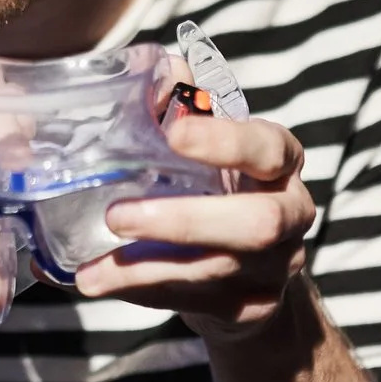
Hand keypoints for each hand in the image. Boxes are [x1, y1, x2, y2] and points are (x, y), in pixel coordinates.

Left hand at [72, 111, 314, 337]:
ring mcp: (275, 268)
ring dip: (148, 269)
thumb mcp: (208, 143)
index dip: (223, 140)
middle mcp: (290, 214)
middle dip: (184, 221)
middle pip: (257, 223)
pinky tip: (100, 282)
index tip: (170, 133)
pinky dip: (143, 293)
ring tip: (90, 272)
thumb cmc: (219, 186)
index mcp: (281, 162)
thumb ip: (183, 102)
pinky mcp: (251, 309)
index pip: (268, 147)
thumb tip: (154, 72)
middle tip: (116, 216)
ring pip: (217, 271)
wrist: (253, 268)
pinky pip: (196, 302)